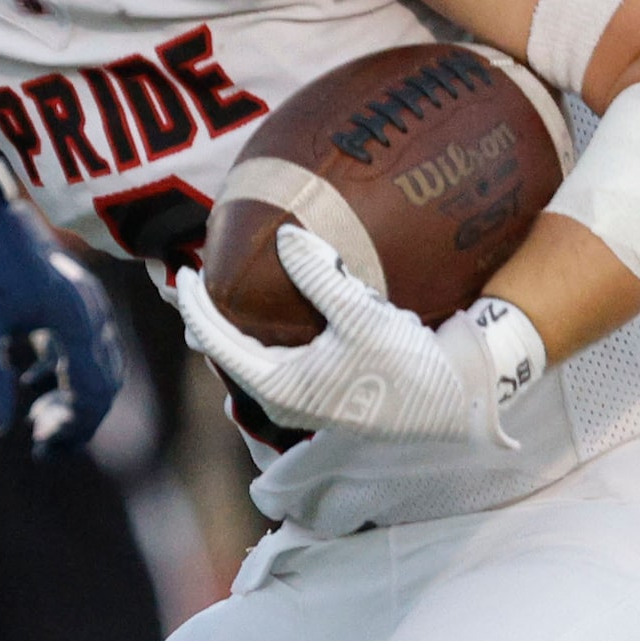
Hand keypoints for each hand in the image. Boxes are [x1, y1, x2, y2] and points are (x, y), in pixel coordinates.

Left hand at [0, 186, 124, 456]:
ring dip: (70, 397)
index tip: (41, 446)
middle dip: (76, 420)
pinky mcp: (68, 295)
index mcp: (74, 319)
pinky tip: (29, 382)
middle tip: (42, 447)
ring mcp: (83, 301)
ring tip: (35, 420)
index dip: (73, 427)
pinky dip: (63, 371)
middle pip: (103, 381)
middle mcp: (89, 310)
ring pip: (94, 363)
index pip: (93, 390)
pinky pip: (80, 343)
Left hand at [176, 225, 507, 444]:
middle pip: (226, 350)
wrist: (452, 405)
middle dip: (210, 315)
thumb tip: (285, 234)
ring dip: (236, 326)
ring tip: (227, 292)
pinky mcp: (319, 396)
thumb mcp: (362, 315)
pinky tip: (272, 314)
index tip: (187, 271)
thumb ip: (318, 275)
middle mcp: (281, 398)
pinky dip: (263, 335)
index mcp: (278, 384)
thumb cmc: (407, 367)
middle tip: (198, 278)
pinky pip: (274, 361)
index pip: (215, 339)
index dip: (196, 303)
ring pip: (250, 358)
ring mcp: (300, 400)